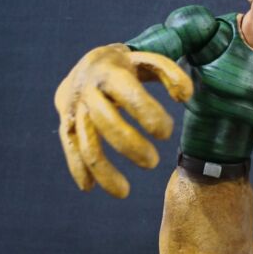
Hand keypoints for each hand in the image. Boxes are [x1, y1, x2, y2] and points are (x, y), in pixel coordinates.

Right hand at [54, 44, 192, 197]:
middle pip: (105, 121)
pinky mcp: (66, 121)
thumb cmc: (129, 68)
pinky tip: (89, 188)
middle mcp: (88, 89)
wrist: (90, 62)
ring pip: (85, 142)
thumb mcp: (148, 60)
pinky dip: (78, 168)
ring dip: (104, 170)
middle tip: (153, 163)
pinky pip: (70, 147)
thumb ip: (170, 74)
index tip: (166, 134)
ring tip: (124, 193)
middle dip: (130, 146)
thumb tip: (186, 96)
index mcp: (111, 71)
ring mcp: (74, 106)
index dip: (148, 115)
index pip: (129, 95)